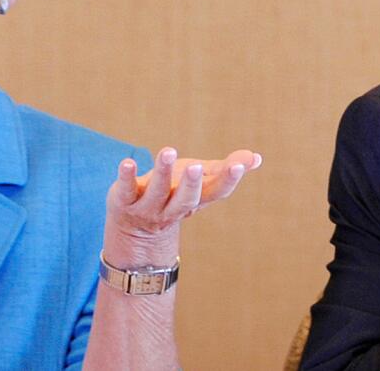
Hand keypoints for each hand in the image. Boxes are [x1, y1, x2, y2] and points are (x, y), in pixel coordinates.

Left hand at [103, 148, 261, 267]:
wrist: (135, 227)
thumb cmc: (173, 194)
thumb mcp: (198, 181)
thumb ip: (223, 169)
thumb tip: (256, 158)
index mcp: (195, 201)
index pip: (215, 193)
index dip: (228, 180)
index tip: (239, 164)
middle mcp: (173, 208)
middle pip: (186, 200)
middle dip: (192, 184)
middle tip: (197, 167)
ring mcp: (148, 208)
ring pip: (157, 193)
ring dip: (163, 172)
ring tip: (168, 151)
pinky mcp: (123, 201)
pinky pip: (125, 190)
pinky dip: (126, 177)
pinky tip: (127, 163)